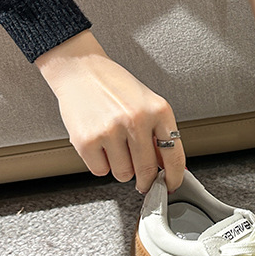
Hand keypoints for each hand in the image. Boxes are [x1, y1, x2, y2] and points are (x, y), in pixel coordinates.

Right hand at [35, 30, 185, 192]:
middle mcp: (136, 120)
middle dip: (147, 182)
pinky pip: (100, 171)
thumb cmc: (115, 87)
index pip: (174, 154)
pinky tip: (99, 144)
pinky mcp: (87, 140)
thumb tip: (167, 167)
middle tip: (143, 182)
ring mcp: (111, 131)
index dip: (174, 176)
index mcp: (158, 110)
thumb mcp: (147, 103)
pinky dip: (100, 164)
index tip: (171, 185)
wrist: (80, 70)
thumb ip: (158, 133)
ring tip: (115, 146)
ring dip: (121, 169)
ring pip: (124, 174)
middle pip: (147, 170)